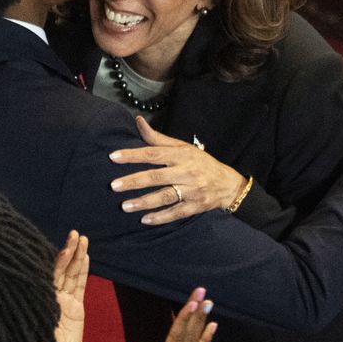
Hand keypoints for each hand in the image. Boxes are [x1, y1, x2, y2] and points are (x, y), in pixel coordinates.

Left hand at [36, 231, 88, 341]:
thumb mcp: (30, 331)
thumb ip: (34, 311)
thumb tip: (24, 288)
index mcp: (34, 299)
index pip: (43, 272)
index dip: (52, 259)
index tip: (57, 245)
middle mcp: (48, 297)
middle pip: (59, 269)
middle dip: (67, 251)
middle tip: (74, 234)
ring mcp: (62, 302)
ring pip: (70, 274)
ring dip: (77, 256)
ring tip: (82, 239)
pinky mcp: (75, 309)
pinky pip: (79, 285)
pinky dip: (82, 270)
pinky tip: (85, 256)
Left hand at [108, 116, 246, 223]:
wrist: (228, 184)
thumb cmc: (200, 163)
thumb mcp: (182, 147)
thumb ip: (158, 138)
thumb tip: (138, 121)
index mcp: (182, 155)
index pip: (153, 154)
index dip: (133, 155)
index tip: (114, 157)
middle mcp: (187, 172)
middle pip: (157, 176)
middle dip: (134, 181)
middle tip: (114, 186)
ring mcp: (192, 190)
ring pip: (165, 196)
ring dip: (144, 202)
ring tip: (125, 206)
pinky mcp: (196, 206)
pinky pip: (176, 213)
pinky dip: (160, 217)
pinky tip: (144, 220)